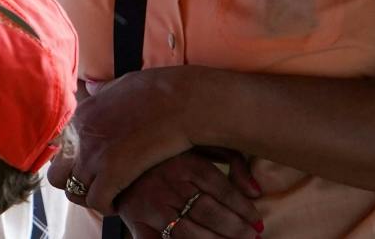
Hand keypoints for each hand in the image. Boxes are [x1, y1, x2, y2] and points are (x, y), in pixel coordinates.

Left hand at [49, 67, 200, 213]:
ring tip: (110, 195)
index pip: (58, 149)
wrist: (178, 101)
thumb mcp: (117, 86)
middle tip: (97, 186)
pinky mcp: (112, 172)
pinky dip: (107, 206)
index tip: (90, 168)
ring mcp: (93, 155)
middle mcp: (78, 136)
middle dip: (74, 184)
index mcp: (79, 116)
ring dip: (91, 197)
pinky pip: (97, 201)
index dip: (73, 162)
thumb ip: (101, 93)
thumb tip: (92, 87)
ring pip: (73, 192)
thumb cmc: (157, 91)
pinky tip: (120, 201)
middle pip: (56, 175)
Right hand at [111, 151, 261, 238]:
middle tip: (252, 236)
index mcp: (184, 162)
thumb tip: (256, 191)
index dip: (244, 208)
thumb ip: (232, 160)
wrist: (116, 158)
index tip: (257, 221)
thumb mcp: (200, 146)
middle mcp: (166, 183)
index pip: (222, 189)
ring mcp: (150, 205)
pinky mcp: (136, 221)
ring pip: (189, 232)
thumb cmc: (167, 154)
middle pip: (208, 212)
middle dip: (235, 229)